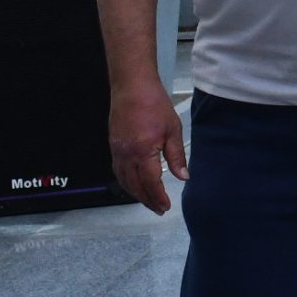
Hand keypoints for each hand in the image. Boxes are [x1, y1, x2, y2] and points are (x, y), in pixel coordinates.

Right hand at [109, 82, 188, 214]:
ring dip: (136, 193)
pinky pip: (118, 171)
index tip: (165, 207)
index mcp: (143, 152)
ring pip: (124, 181)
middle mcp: (126, 155)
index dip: (158, 197)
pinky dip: (126, 182)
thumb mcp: (173, 129)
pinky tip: (134, 184)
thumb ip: (177, 156)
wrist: (132, 87)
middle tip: (159, 209)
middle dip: (147, 200)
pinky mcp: (113, 146)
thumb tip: (183, 177)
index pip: (150, 182)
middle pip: (135, 186)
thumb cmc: (154, 104)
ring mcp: (117, 151)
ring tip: (149, 201)